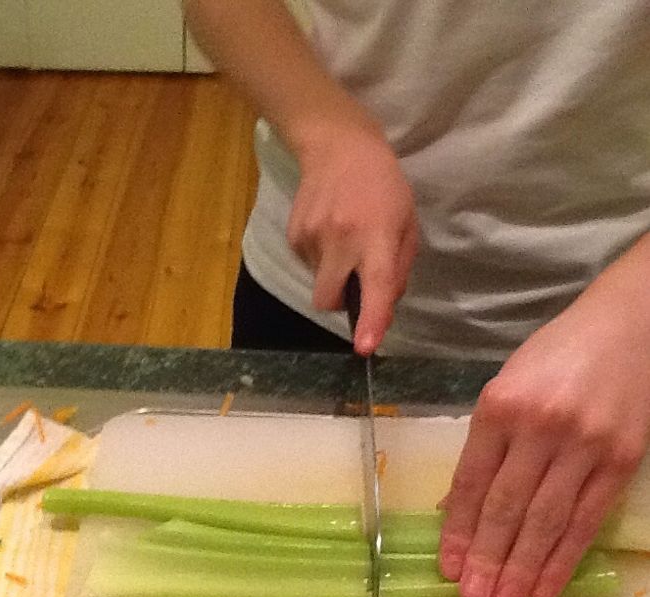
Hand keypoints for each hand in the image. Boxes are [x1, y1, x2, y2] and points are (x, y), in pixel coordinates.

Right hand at [286, 125, 418, 354]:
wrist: (338, 147)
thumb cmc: (383, 186)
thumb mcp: (406, 223)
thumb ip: (398, 266)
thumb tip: (383, 303)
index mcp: (375, 237)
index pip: (375, 286)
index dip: (371, 320)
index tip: (365, 347)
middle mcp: (339, 240)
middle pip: (329, 299)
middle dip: (341, 301)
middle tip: (354, 278)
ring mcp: (310, 237)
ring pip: (319, 281)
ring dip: (333, 271)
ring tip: (344, 235)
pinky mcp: (292, 235)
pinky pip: (308, 264)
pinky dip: (320, 256)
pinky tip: (328, 228)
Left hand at [438, 255, 649, 596]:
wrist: (624, 329)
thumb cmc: (553, 358)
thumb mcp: (504, 389)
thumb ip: (483, 446)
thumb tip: (456, 508)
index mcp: (499, 407)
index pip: (472, 481)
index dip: (458, 529)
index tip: (446, 565)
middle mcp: (540, 427)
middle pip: (507, 506)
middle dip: (487, 558)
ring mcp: (584, 445)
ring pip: (546, 520)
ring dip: (522, 567)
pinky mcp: (621, 460)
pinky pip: (587, 518)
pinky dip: (565, 556)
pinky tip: (547, 584)